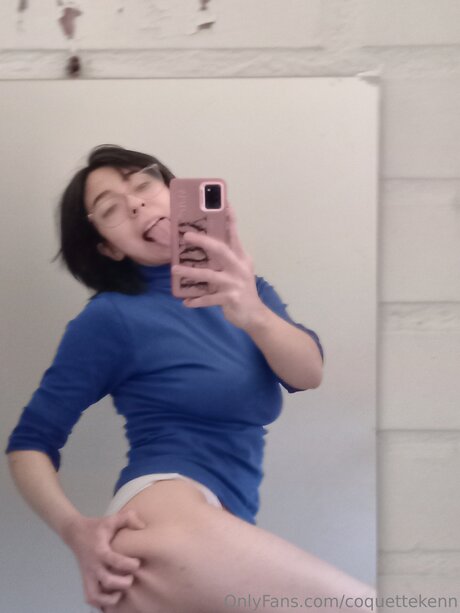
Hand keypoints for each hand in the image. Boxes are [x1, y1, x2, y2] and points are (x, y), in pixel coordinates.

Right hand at [65, 509, 145, 608]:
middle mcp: (93, 565)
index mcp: (100, 550)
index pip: (115, 561)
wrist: (74, 532)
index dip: (130, 564)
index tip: (137, 562)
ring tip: (121, 592)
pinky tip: (112, 597)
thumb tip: (143, 526)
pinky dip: (101, 602)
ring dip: (110, 598)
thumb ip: (128, 518)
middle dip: (123, 582)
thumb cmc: (96, 526)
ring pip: (95, 595)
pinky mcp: (85, 580)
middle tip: (131, 577)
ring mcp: (88, 575)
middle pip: (108, 581)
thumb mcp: (112, 518)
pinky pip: (90, 598)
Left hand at [172, 203, 266, 330]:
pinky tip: (185, 302)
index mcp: (241, 257)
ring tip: (174, 270)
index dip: (229, 218)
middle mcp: (239, 267)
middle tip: (186, 236)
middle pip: (221, 250)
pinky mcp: (230, 298)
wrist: (255, 315)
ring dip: (191, 273)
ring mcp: (235, 283)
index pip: (234, 234)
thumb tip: (202, 245)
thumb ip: (223, 259)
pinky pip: (209, 299)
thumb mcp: (237, 270)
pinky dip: (197, 301)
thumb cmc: (241, 289)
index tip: (223, 202)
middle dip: (203, 242)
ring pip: (210, 275)